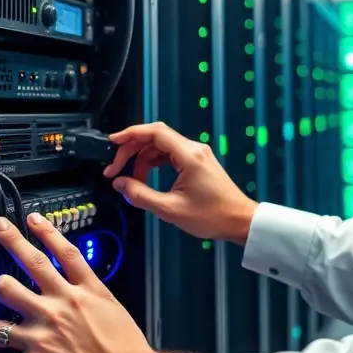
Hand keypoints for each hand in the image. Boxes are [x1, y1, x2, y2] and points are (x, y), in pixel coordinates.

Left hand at [0, 213, 197, 352]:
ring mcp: (42, 336)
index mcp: (84, 292)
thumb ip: (89, 293)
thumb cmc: (126, 349)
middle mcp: (59, 308)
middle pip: (25, 270)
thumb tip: (75, 285)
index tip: (30, 219)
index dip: (44, 231)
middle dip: (8, 251)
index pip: (62, 252)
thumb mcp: (112, 308)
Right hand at [104, 122, 257, 244]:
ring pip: (160, 147)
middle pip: (155, 138)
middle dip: (131, 150)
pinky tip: (145, 179)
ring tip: (131, 181)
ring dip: (142, 160)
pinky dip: (154, 164)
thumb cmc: (213, 216)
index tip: (113, 141)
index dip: (131, 134)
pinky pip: (169, 155)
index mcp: (189, 155)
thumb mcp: (170, 209)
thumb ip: (140, 195)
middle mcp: (194, 149)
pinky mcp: (197, 162)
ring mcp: (196, 154)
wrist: (239, 220)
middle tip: (115, 168)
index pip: (155, 132)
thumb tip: (121, 184)